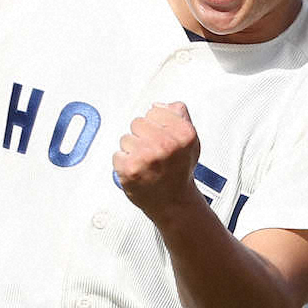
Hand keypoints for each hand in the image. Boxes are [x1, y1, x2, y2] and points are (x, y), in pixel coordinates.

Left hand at [113, 102, 200, 220]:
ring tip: (145, 163)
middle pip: (137, 122)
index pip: (154, 110)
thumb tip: (159, 104)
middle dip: (142, 135)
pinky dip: (123, 163)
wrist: (174, 203)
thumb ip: (180, 116)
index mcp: (183, 133)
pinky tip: (137, 171)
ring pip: (125, 138)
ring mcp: (146, 156)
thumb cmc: (180, 172)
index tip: (161, 135)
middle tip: (152, 152)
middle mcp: (165, 144)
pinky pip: (117, 154)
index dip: (156, 123)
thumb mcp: (191, 141)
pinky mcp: (130, 169)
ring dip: (132, 150)